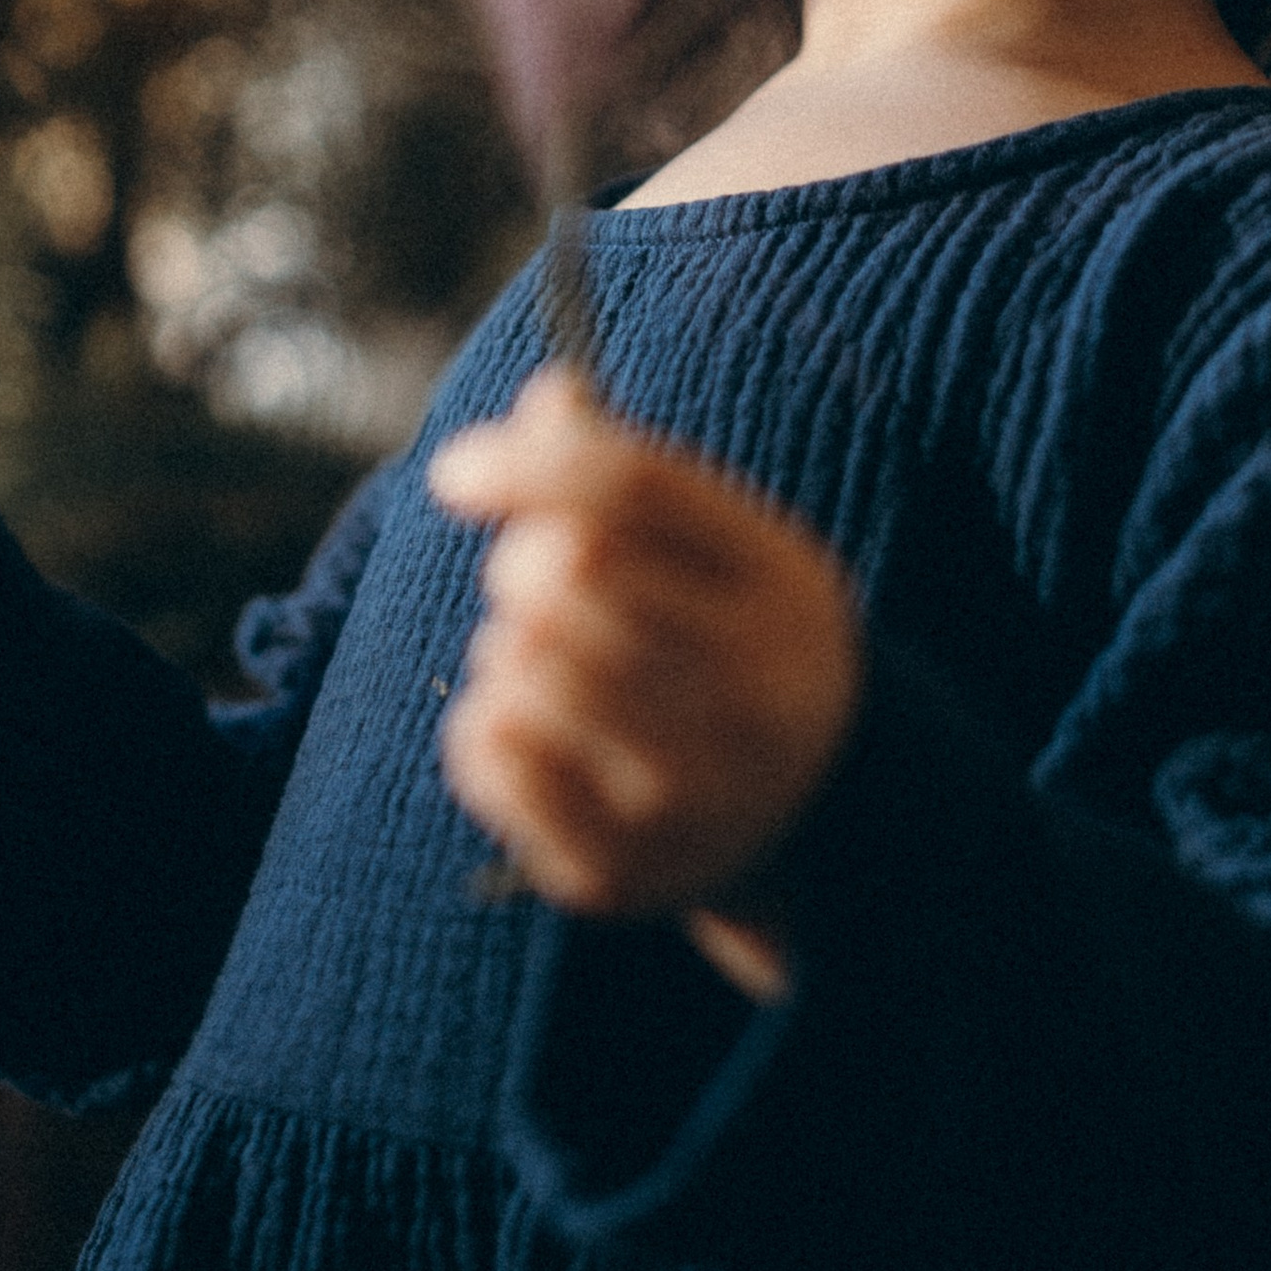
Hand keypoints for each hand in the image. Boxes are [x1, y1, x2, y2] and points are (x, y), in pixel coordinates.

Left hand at [429, 369, 862, 989]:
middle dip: (521, 566)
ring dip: (504, 650)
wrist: (817, 822)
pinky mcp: (622, 870)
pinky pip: (486, 750)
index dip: (527, 462)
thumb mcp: (722, 551)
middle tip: (537, 591)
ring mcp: (693, 796)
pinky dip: (483, 727)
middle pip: (569, 570)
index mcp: (784, 587)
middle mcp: (757, 695)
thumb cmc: (736, 648)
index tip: (454, 473)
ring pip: (517, 661)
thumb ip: (636, 475)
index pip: (634, 486)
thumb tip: (546, 400)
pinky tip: (538, 737)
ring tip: (554, 670)